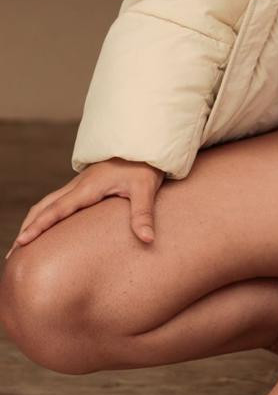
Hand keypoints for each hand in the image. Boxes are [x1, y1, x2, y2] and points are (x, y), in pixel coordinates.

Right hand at [4, 158, 165, 259]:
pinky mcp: (85, 186)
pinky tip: (47, 225)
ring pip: (48, 202)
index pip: (57, 210)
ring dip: (33, 221)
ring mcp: (80, 185)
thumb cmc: (145, 165)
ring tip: (22, 242)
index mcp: (88, 188)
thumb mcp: (146, 188)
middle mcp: (79, 186)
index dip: (38, 227)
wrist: (145, 141)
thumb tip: (147, 240)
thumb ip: (143, 214)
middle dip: (27, 228)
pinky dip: (45, 214)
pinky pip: (58, 201)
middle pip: (44, 207)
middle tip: (12, 252)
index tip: (20, 242)